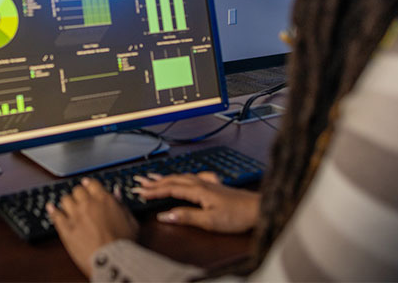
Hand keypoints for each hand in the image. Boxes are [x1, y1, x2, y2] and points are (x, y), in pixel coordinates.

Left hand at [47, 178, 138, 277]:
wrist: (112, 259)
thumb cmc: (123, 243)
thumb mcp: (131, 221)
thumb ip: (122, 205)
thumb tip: (116, 194)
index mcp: (104, 200)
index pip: (92, 183)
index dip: (89, 184)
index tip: (87, 185)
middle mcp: (88, 204)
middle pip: (78, 190)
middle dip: (79, 194)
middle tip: (80, 199)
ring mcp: (75, 216)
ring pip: (65, 199)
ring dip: (68, 202)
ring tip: (69, 206)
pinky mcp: (66, 229)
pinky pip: (55, 215)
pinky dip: (52, 210)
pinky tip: (51, 208)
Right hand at [132, 172, 259, 233]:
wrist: (258, 209)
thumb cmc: (237, 215)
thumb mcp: (209, 220)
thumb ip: (186, 216)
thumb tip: (164, 215)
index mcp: (198, 190)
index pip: (170, 188)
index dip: (153, 190)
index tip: (139, 191)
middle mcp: (201, 183)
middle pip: (173, 179)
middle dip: (155, 181)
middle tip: (139, 182)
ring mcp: (209, 183)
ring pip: (182, 177)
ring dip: (166, 177)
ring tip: (154, 177)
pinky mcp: (215, 186)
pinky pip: (193, 177)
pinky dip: (183, 177)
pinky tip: (186, 177)